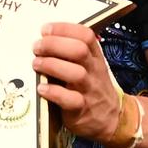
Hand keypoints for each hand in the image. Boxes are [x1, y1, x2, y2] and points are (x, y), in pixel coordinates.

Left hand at [32, 23, 121, 142]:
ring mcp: (89, 90)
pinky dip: (54, 93)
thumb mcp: (90, 67)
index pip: (86, 35)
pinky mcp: (81, 110)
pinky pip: (70, 100)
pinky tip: (42, 88)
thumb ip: (73, 53)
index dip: (64, 29)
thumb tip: (44, 39)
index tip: (45, 29)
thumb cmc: (92, 88)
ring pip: (76, 73)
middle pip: (79, 50)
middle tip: (37, 47)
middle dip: (55, 45)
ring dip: (52, 65)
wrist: (110, 119)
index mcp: (95, 57)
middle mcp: (93, 71)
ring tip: (36, 64)